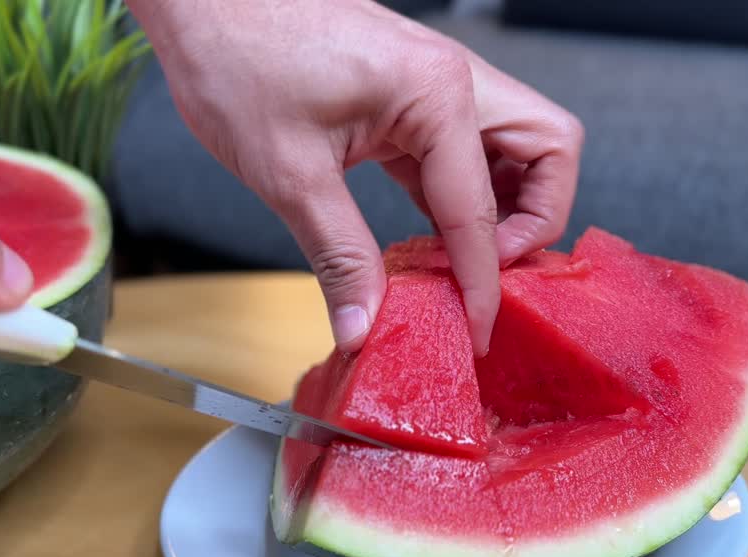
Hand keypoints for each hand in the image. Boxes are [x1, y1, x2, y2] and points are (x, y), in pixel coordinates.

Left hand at [127, 0, 582, 353]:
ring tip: (459, 264)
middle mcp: (453, 80)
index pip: (482, 210)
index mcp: (436, 93)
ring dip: (506, 208)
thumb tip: (363, 325)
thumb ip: (339, 255)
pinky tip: (427, 238)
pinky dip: (461, 197)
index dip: (484, 281)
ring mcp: (436, 84)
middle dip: (534, 224)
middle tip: (488, 275)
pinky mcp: (411, 96)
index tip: (478, 331)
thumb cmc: (236, 58)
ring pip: (518, 149)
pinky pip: (465, 152)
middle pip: (548, 154)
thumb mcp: (288, 173)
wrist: (200, 1)